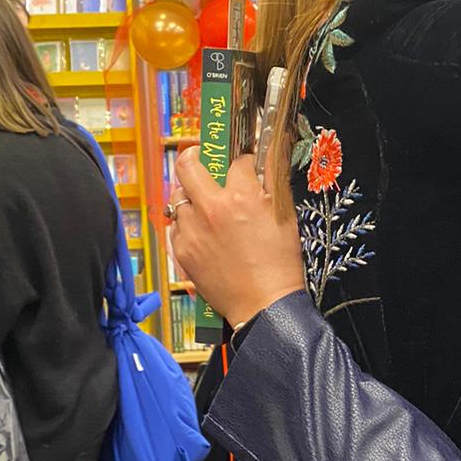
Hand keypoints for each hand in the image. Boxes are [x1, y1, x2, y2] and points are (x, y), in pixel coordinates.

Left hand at [172, 150, 306, 328]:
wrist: (263, 304)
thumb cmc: (278, 264)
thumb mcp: (286, 216)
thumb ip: (274, 182)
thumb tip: (270, 156)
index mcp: (240, 197)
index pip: (237, 161)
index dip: (244, 162)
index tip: (244, 169)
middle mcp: (210, 209)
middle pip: (187, 165)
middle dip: (195, 157)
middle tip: (201, 160)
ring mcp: (192, 230)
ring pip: (178, 197)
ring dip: (191, 197)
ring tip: (205, 207)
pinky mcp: (182, 251)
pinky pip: (175, 226)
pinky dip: (186, 225)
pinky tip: (202, 233)